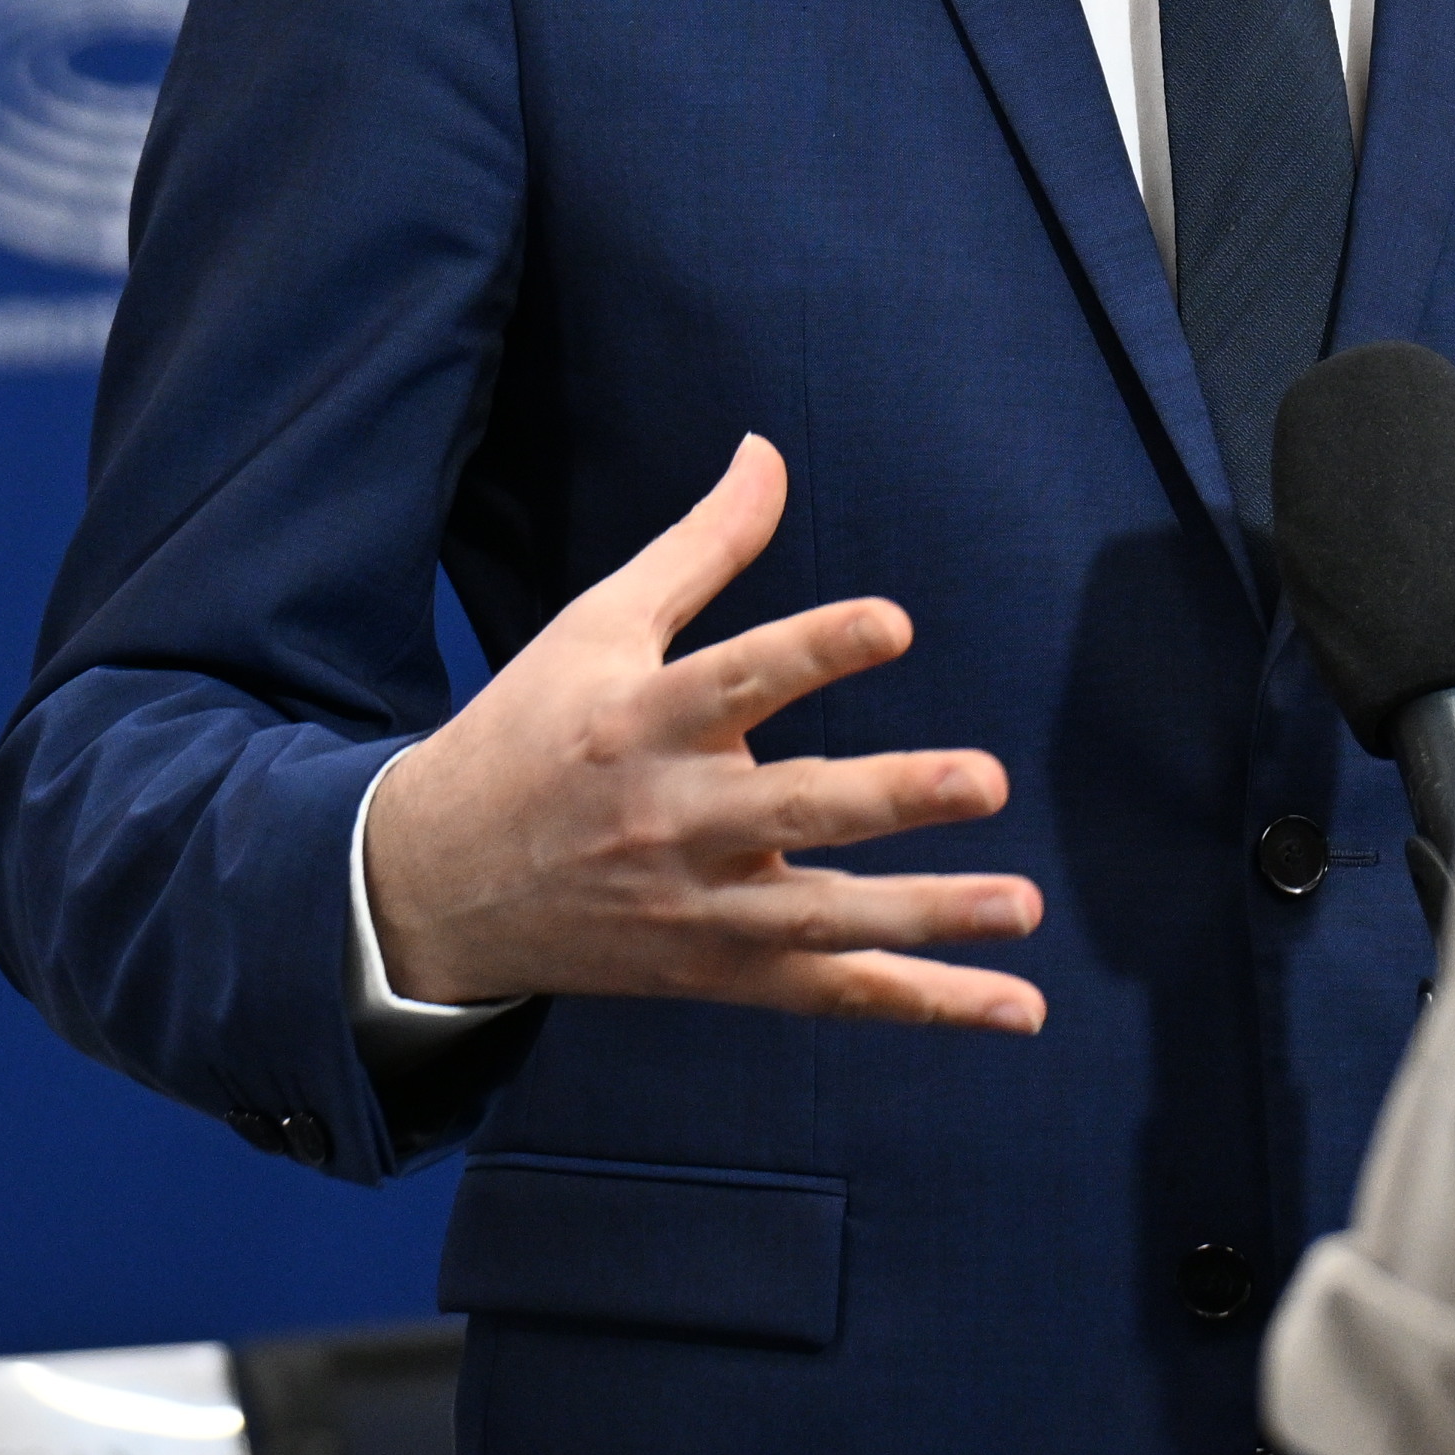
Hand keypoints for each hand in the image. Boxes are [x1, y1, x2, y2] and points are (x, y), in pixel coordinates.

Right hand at [359, 438, 1045, 1028]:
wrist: (431, 887)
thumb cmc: (531, 732)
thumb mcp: (596, 625)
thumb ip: (700, 546)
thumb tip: (768, 450)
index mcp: (642, 722)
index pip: (737, 680)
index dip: (816, 649)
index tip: (895, 620)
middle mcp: (673, 819)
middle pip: (792, 810)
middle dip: (892, 795)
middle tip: (987, 780)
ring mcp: (698, 908)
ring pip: (823, 918)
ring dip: (929, 916)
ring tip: (1023, 904)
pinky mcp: (716, 972)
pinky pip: (830, 992)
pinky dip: (922, 1001)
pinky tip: (1015, 1005)